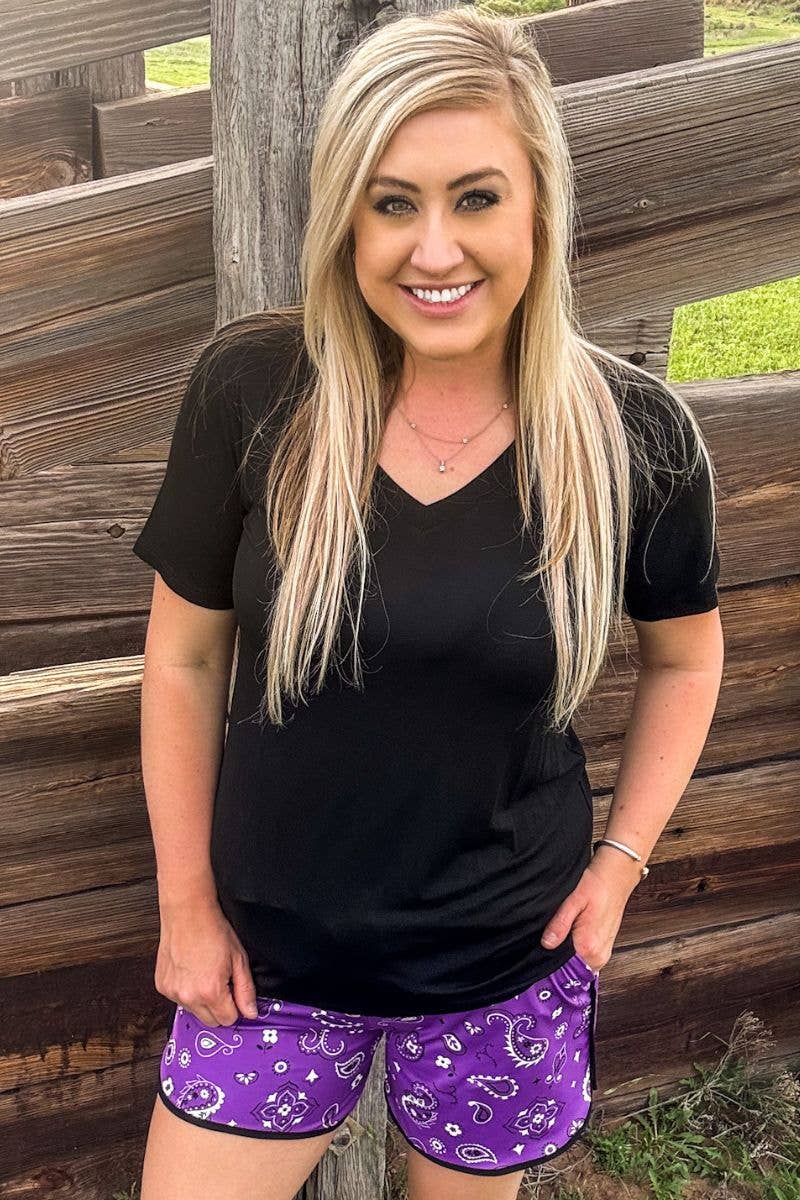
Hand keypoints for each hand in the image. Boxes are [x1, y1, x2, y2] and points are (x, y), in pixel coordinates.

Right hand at [155, 891, 258, 1026]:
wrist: (187, 913)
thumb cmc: (213, 931)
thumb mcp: (239, 959)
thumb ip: (246, 990)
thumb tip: (251, 1012)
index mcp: (211, 991)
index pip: (228, 1020)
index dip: (235, 1007)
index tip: (234, 993)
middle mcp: (189, 996)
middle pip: (210, 1021)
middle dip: (219, 1007)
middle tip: (221, 983)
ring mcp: (173, 992)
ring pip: (194, 1012)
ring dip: (202, 1001)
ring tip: (205, 974)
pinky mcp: (162, 986)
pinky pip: (179, 1000)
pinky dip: (186, 991)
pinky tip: (191, 972)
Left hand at [540, 845, 639, 971]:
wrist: (616, 877)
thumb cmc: (596, 885)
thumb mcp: (572, 901)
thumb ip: (559, 925)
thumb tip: (547, 944)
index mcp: (588, 946)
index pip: (565, 971)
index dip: (550, 967)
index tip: (538, 961)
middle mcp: (598, 954)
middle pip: (572, 971)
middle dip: (558, 963)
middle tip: (546, 947)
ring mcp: (604, 952)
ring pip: (579, 965)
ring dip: (568, 958)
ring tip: (557, 940)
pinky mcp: (605, 947)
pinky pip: (587, 959)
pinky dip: (577, 953)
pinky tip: (568, 939)